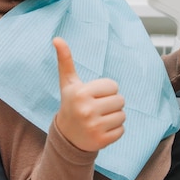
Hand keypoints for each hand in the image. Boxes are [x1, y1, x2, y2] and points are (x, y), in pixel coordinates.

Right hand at [53, 37, 125, 151]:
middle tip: (97, 108)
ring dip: (114, 116)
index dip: (106, 90)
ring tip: (99, 118)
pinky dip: (115, 130)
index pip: (113, 86)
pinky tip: (101, 129)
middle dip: (112, 103)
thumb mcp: (68, 83)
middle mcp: (86, 110)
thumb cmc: (71, 103)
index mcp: (80, 93)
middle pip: (120, 100)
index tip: (94, 96)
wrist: (67, 136)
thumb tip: (56, 38)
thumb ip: (65, 60)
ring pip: (122, 115)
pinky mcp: (101, 141)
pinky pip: (122, 130)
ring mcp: (94, 127)